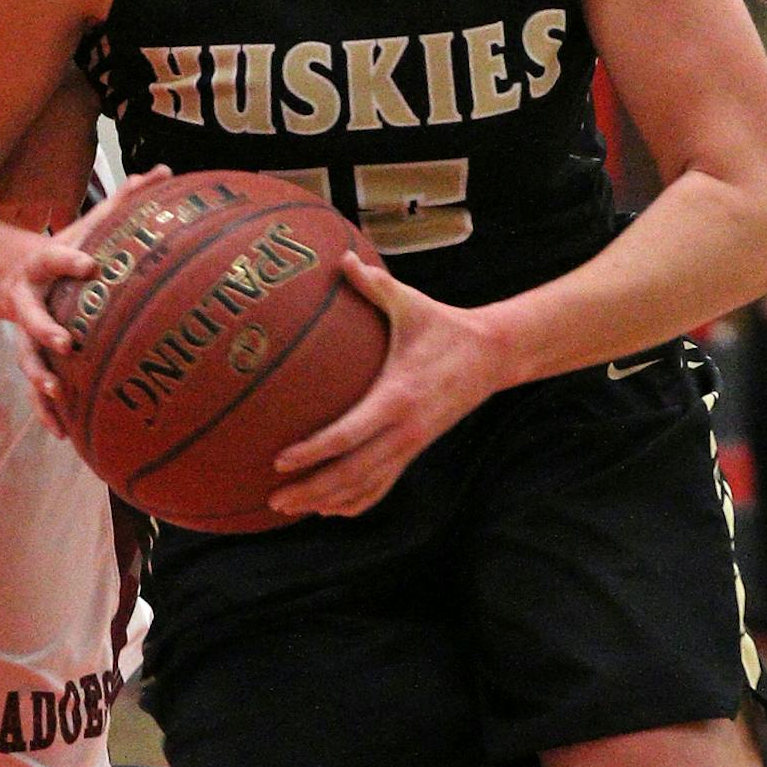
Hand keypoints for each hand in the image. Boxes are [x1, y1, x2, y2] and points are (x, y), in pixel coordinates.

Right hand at [1, 165, 169, 439]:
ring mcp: (23, 332)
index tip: (89, 265)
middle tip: (67, 343)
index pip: (56, 259)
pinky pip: (36, 388)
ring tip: (56, 392)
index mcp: (43, 266)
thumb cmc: (61, 250)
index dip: (71, 262)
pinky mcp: (29, 356)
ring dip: (41, 377)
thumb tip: (162, 171)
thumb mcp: (86, 224)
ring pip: (28, 358)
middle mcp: (28, 301)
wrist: (2, 273)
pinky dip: (47, 410)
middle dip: (47, 330)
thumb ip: (123, 200)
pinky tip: (64, 433)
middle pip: (32, 317)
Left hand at [270, 252, 505, 518]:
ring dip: (327, 501)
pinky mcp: (417, 450)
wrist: (493, 355)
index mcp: (398, 396)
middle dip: (311, 489)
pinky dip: (355, 502)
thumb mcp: (411, 302)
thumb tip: (340, 258)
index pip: (349, 434)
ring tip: (289, 508)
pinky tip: (329, 509)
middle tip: (272, 498)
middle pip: (352, 473)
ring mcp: (412, 445)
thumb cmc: (444, 325)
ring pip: (366, 486)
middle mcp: (405, 429)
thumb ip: (374, 284)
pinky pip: (383, 485)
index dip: (314, 451)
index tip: (280, 461)